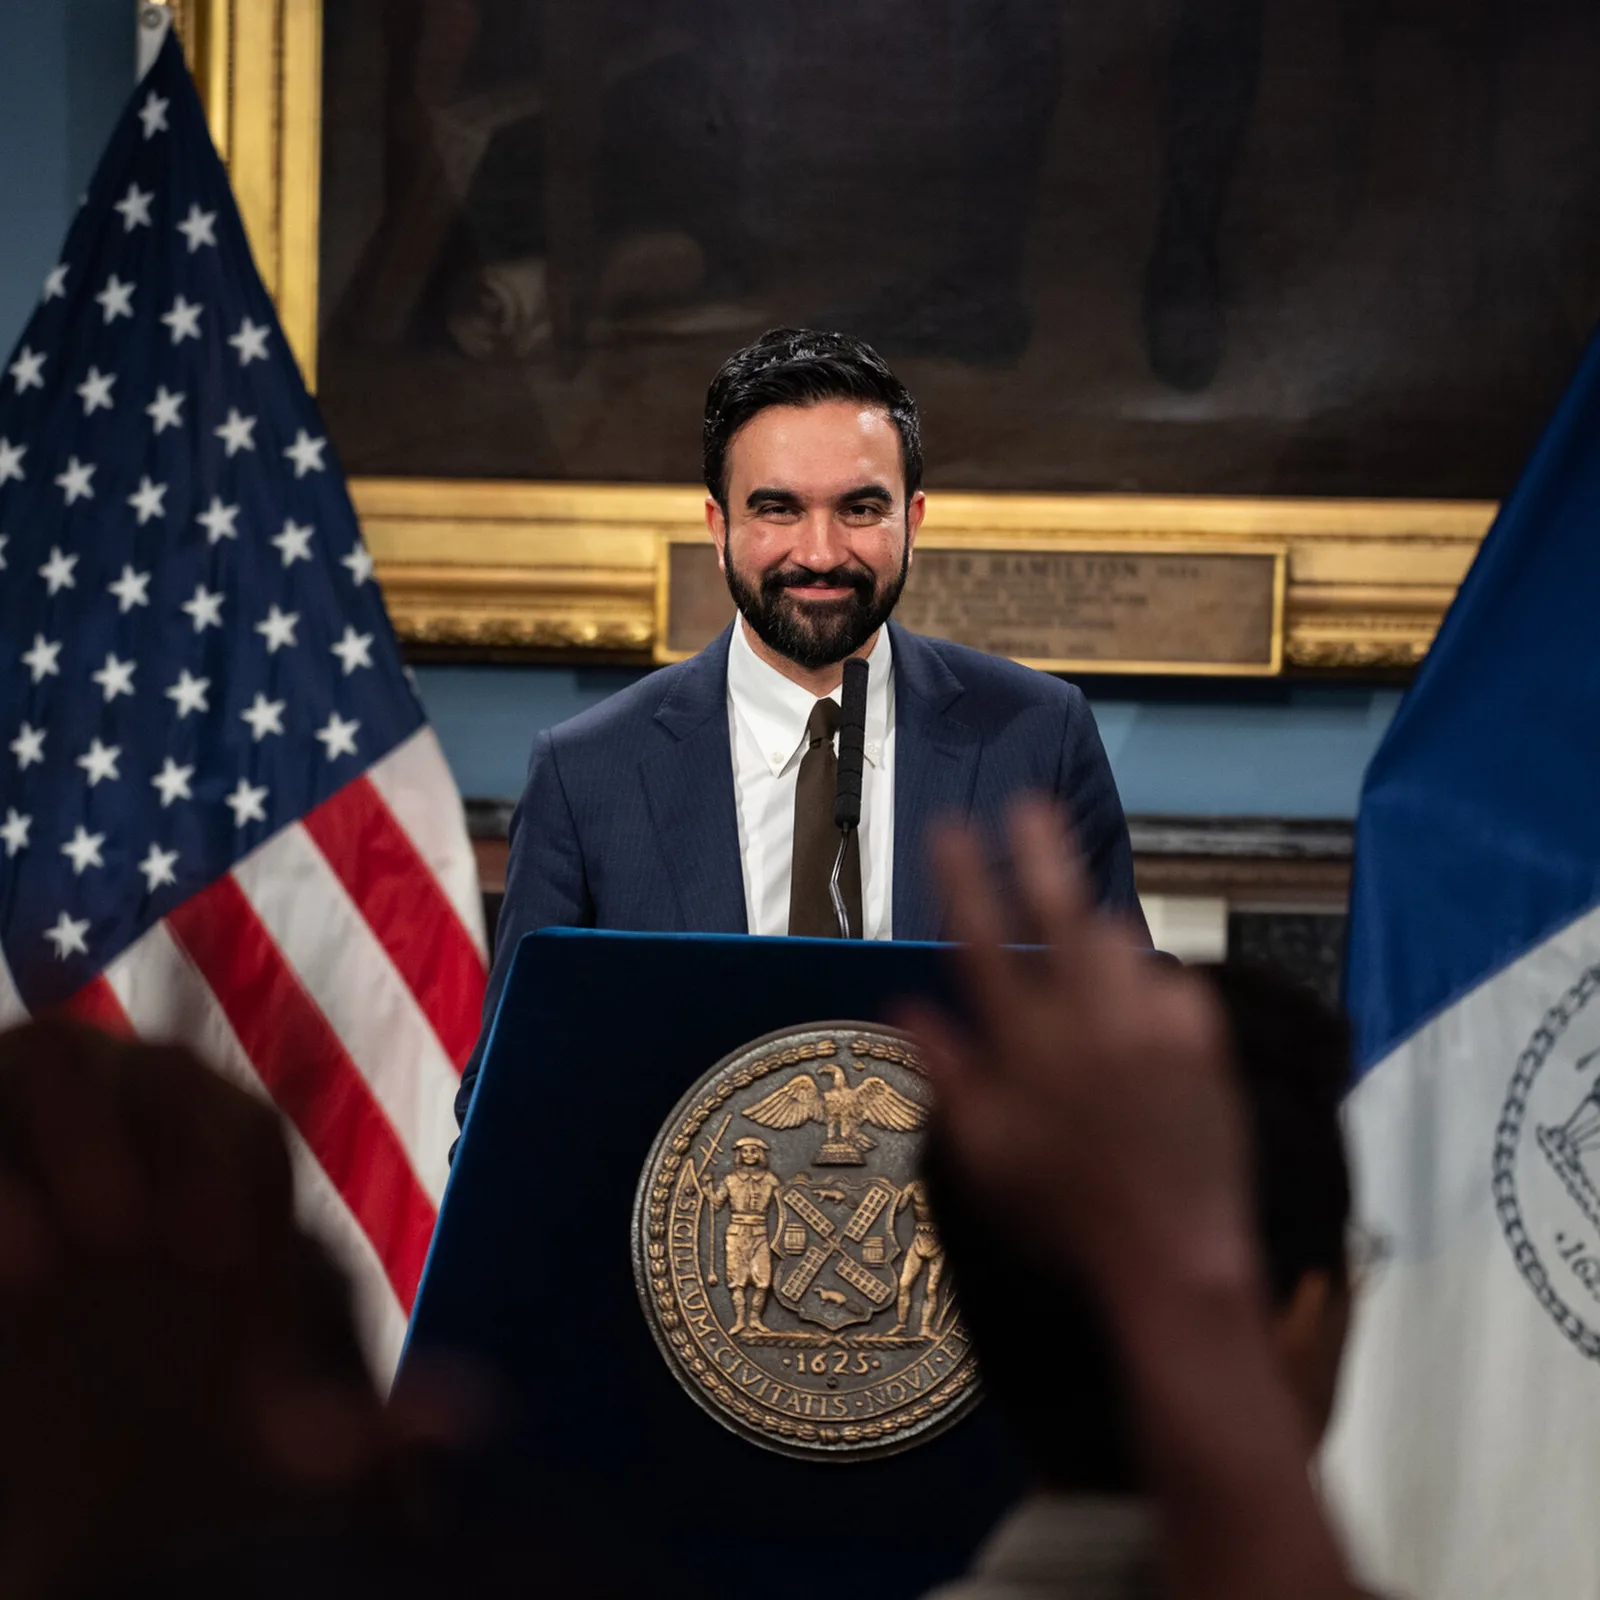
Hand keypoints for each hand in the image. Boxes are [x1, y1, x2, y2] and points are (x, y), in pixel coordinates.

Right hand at [903, 798, 1256, 1309]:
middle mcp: (1089, 1021)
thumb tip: (904, 1004)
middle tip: (1029, 804)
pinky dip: (1144, 988)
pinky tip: (1136, 1013)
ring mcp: (1153, 1025)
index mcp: (1026, 1045)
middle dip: (1038, 850)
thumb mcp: (982, 1154)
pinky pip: (1167, 983)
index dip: (962, 877)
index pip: (982, 939)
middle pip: (1059, 911)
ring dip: (1095, 930)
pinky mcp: (1204, 1039)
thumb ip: (944, 1071)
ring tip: (1083, 935)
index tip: (949, 829)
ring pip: (1118, 941)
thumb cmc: (1063, 1216)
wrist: (1174, 1258)